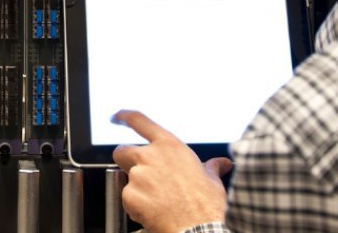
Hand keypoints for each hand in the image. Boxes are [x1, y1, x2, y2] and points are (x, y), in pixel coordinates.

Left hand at [112, 110, 231, 232]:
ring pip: (125, 178)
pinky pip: (126, 198)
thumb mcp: (212, 180)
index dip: (123, 116)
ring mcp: (138, 176)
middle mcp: (150, 156)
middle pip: (122, 151)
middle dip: (126, 161)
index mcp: (169, 146)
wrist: (197, 229)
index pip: (138, 121)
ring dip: (136, 187)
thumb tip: (221, 164)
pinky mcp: (129, 196)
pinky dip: (135, 205)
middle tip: (142, 176)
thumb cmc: (206, 205)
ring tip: (156, 201)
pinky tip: (152, 211)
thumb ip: (211, 167)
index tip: (116, 117)